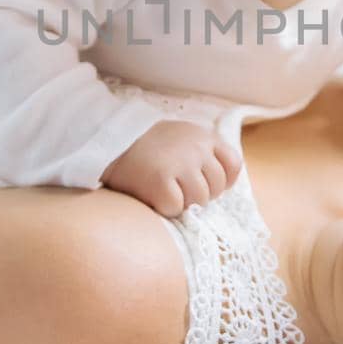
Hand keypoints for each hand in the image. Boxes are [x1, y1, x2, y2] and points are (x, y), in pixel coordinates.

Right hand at [102, 120, 242, 218]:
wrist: (109, 149)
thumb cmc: (148, 152)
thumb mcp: (181, 140)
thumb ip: (204, 154)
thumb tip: (226, 184)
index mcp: (203, 135)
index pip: (233, 165)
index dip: (220, 181)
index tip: (200, 182)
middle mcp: (196, 146)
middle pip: (217, 187)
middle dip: (200, 195)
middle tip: (176, 187)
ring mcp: (180, 162)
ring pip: (201, 200)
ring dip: (184, 203)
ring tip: (164, 190)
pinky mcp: (161, 180)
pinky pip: (177, 208)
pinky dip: (165, 208)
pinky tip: (152, 194)